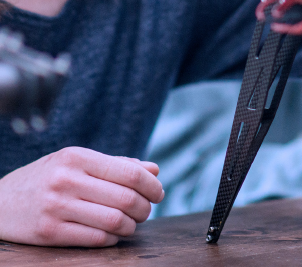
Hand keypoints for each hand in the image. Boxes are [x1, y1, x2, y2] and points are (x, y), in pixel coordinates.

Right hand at [0, 148, 163, 246]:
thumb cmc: (47, 179)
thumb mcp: (76, 163)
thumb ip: (116, 165)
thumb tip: (154, 169)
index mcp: (77, 158)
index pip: (130, 173)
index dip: (152, 185)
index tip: (158, 193)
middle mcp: (66, 180)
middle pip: (126, 199)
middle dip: (144, 208)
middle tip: (145, 211)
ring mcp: (56, 207)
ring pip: (114, 221)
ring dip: (131, 226)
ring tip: (131, 224)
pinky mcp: (48, 232)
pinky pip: (95, 239)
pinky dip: (112, 239)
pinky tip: (112, 235)